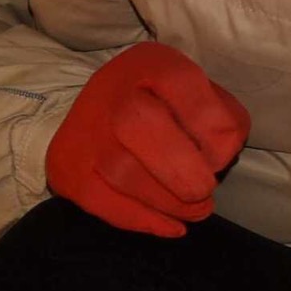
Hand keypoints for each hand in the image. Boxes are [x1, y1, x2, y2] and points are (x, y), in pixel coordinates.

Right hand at [43, 39, 247, 235]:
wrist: (102, 117)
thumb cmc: (166, 110)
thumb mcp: (202, 95)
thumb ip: (223, 120)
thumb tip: (215, 162)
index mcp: (149, 63)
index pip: (181, 83)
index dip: (211, 126)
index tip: (221, 156)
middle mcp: (109, 90)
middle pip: (139, 125)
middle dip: (184, 171)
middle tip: (204, 193)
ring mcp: (84, 131)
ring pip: (123, 173)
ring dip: (169, 203)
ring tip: (195, 210)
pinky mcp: (67, 168)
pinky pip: (102, 201)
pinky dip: (142, 221)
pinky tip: (171, 226)